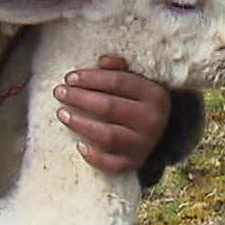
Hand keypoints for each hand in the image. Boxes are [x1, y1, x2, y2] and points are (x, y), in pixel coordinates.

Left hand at [53, 55, 171, 173]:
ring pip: (107, 135)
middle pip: (109, 107)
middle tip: (59, 92)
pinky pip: (111, 164)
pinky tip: (79, 145)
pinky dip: (94, 157)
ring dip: (80, 124)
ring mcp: (143, 144)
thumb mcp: (138, 82)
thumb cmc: (140, 102)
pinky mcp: (135, 163)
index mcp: (154, 94)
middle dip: (80, 98)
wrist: (164, 134)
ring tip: (61, 113)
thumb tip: (101, 61)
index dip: (91, 78)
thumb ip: (119, 69)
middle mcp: (152, 120)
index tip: (69, 78)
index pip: (118, 82)